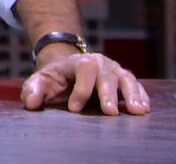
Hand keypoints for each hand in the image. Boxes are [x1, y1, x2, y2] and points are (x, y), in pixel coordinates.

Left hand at [20, 51, 150, 115]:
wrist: (68, 68)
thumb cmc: (55, 78)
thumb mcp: (41, 80)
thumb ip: (33, 89)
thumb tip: (31, 102)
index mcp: (79, 62)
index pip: (83, 72)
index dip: (80, 90)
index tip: (74, 108)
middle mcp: (100, 63)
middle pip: (106, 76)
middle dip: (108, 94)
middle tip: (109, 113)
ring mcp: (114, 70)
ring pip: (126, 79)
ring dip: (132, 94)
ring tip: (137, 111)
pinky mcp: (123, 79)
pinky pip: (136, 85)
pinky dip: (141, 95)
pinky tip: (144, 107)